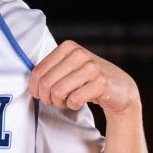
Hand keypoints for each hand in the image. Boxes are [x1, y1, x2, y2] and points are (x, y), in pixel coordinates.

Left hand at [26, 39, 140, 115]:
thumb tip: (32, 84)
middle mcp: (79, 54)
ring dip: (59, 102)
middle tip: (54, 101)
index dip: (35, 88)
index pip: (38, 71)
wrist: (120, 88)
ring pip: (58, 92)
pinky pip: (74, 100)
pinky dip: (72, 105)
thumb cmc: (89, 79)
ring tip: (66, 102)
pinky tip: (78, 102)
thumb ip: (51, 70)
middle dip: (46, 98)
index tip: (40, 95)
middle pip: (46, 83)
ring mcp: (91, 68)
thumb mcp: (70, 67)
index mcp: (68, 47)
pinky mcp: (100, 83)